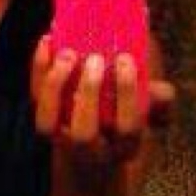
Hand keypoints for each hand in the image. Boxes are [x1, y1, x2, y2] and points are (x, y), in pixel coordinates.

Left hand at [31, 35, 174, 172]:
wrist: (90, 153)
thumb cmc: (123, 121)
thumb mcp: (147, 114)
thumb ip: (158, 102)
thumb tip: (161, 90)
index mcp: (123, 148)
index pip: (128, 128)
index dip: (127, 94)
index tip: (126, 60)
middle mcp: (89, 150)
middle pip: (85, 131)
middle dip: (88, 92)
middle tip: (95, 57)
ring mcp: (60, 138)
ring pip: (48, 122)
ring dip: (56, 84)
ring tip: (68, 53)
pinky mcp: (42, 121)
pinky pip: (34, 99)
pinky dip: (38, 69)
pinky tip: (47, 42)